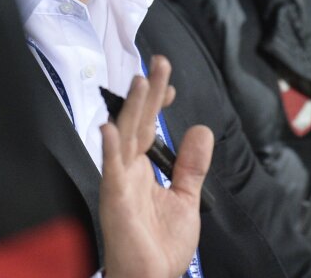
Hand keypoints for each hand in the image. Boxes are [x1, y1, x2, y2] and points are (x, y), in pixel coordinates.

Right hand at [99, 55, 213, 277]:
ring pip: (125, 137)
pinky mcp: (114, 199)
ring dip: (132, 108)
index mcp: (143, 170)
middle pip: (138, 122)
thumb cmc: (161, 248)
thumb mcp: (186, 199)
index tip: (170, 82)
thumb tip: (200, 131)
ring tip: (141, 81)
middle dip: (148, 92)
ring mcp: (120, 183)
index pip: (149, 127)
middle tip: (158, 62)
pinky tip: (111, 127)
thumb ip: (191, 166)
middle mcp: (129, 171)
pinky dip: (110, 149)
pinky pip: (111, 170)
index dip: (157, 103)